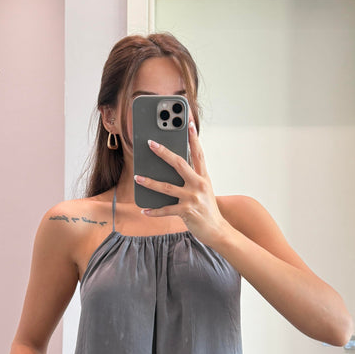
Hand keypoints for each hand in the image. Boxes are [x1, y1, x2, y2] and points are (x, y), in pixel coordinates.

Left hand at [134, 122, 229, 247]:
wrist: (217, 230)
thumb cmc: (208, 210)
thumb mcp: (204, 191)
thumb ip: (192, 179)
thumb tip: (172, 170)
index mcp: (204, 177)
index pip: (198, 153)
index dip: (193, 138)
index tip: (189, 123)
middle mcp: (199, 185)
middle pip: (179, 164)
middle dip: (163, 152)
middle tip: (151, 143)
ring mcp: (192, 198)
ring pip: (166, 187)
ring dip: (150, 182)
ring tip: (137, 178)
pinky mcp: (186, 211)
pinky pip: (165, 210)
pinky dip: (154, 211)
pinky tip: (144, 210)